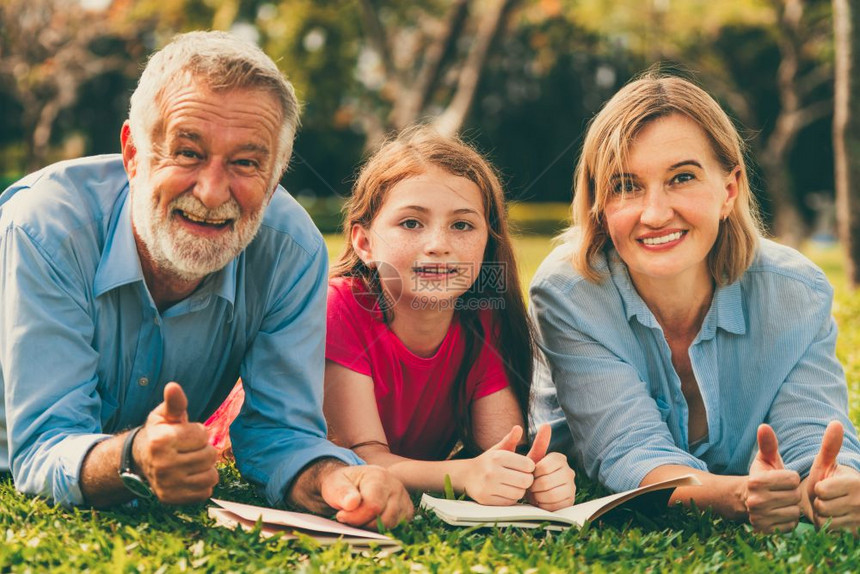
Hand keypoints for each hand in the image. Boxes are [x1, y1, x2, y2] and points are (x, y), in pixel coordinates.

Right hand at [134, 382, 218, 503]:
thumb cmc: (159, 433)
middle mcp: (162, 465)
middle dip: (203, 449)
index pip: (203, 435)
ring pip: (211, 474)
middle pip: (210, 455)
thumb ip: (175, 403)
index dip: (198, 433)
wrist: (142, 461)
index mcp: (160, 441)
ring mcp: (167, 485)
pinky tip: (189, 476)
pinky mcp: (173, 499)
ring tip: (189, 462)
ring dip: (205, 467)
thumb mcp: (165, 415)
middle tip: (188, 449)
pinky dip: (202, 483)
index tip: (184, 434)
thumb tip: (173, 386)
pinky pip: (206, 491)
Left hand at [319, 463, 412, 529]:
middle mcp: (396, 486)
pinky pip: (398, 528)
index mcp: (379, 477)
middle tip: (349, 518)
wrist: (353, 482)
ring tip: (359, 519)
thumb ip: (342, 492)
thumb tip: (352, 503)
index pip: (373, 506)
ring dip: (372, 528)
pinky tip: (370, 521)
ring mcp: (404, 499)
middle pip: (385, 519)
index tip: (341, 515)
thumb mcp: (335, 483)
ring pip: (392, 525)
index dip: (356, 517)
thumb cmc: (344, 483)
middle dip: (364, 524)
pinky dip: (383, 529)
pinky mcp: (406, 510)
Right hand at [459, 425, 534, 504]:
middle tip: (522, 478)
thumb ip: (510, 439)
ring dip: (520, 490)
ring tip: (514, 484)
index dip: (530, 467)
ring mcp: (488, 486)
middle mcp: (491, 471)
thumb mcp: (498, 449)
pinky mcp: (486, 499)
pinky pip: (509, 502)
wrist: (466, 475)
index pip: (528, 465)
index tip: (525, 467)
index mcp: (498, 456)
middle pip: (525, 480)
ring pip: (519, 493)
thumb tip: (519, 428)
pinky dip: (511, 498)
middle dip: (527, 480)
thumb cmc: (489, 461)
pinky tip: (506, 491)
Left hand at [523, 424, 575, 510]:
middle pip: (546, 482)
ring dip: (538, 496)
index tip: (529, 475)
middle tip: (530, 487)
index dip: (532, 474)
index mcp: (560, 459)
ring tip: (535, 493)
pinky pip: (555, 506)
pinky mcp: (571, 501)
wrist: (532, 493)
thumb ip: (539, 443)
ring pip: (551, 495)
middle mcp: (569, 471)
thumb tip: (547, 424)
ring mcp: (572, 487)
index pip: (542, 467)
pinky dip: (544, 505)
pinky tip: (542, 502)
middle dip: (534, 487)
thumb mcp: (531, 458)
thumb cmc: (530, 474)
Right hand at [745, 424, 800, 531]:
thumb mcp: (766, 460)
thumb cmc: (762, 477)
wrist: (746, 500)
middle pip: (794, 496)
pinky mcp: (764, 530)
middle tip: (782, 492)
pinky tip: (779, 514)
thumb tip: (764, 426)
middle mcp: (755, 500)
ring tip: (780, 503)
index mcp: (755, 480)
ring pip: (794, 512)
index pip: (793, 479)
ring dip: (791, 507)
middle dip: (792, 493)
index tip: (782, 479)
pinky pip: (790, 526)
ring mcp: (759, 517)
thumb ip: (768, 444)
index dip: (791, 478)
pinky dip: (788, 520)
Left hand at [807, 421, 859, 530]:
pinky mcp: (855, 533)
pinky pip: (829, 532)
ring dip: (821, 515)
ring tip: (828, 508)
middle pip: (821, 506)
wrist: (841, 504)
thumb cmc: (830, 481)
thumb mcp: (827, 463)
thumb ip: (830, 446)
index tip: (824, 486)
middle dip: (818, 502)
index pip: (821, 490)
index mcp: (855, 483)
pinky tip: (831, 519)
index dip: (817, 488)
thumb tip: (836, 423)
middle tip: (825, 499)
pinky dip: (826, 527)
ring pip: (825, 521)